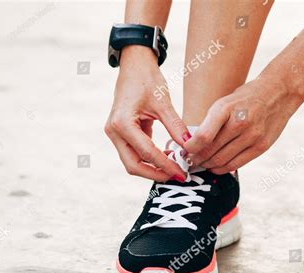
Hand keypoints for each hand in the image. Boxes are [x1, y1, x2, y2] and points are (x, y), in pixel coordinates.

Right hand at [105, 46, 188, 181]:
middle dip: (155, 174)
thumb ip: (176, 127)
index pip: (146, 152)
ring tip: (174, 167)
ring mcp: (114, 134)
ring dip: (152, 168)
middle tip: (177, 175)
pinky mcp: (120, 134)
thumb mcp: (163, 103)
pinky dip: (149, 158)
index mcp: (122, 123)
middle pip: (132, 165)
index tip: (182, 172)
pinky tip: (167, 156)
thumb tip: (190, 147)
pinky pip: (134, 153)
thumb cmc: (147, 80)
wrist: (134, 67)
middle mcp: (114, 132)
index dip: (165, 165)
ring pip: (132, 162)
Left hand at [184, 75, 296, 173]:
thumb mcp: (223, 103)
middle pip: (210, 150)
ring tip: (200, 164)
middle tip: (188, 161)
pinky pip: (236, 164)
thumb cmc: (244, 99)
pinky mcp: (262, 146)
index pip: (203, 136)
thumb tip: (191, 145)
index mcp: (225, 109)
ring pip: (221, 160)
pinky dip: (221, 168)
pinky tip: (214, 167)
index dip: (190, 148)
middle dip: (195, 158)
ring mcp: (253, 136)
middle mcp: (240, 123)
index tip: (184, 151)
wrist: (279, 92)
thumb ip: (208, 123)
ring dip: (207, 165)